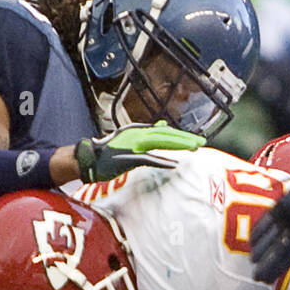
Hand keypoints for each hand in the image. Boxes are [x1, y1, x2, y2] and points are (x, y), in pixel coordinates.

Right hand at [75, 123, 204, 182]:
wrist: (88, 159)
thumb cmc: (108, 154)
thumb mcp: (130, 140)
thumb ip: (147, 134)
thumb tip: (163, 125)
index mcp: (138, 130)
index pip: (164, 132)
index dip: (180, 135)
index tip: (195, 140)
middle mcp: (137, 134)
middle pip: (166, 134)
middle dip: (185, 138)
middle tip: (201, 142)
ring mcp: (133, 144)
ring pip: (160, 142)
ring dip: (178, 145)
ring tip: (194, 148)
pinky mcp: (129, 156)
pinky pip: (149, 158)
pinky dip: (162, 161)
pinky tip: (175, 163)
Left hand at [250, 168, 289, 282]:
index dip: (279, 268)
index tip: (268, 281)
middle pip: (279, 249)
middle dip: (268, 262)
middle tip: (257, 277)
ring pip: (272, 234)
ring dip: (263, 247)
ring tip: (253, 261)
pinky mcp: (285, 202)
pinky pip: (270, 217)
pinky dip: (262, 228)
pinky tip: (253, 240)